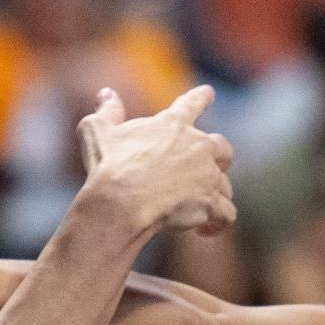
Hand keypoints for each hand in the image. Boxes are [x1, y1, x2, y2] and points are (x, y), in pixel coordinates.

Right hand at [75, 86, 234, 240]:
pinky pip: (226, 214)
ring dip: (214, 196)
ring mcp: (207, 175)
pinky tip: (205, 231)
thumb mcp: (98, 131)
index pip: (191, 103)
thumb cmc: (108, 167)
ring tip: (197, 210)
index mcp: (172, 124)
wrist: (121, 202)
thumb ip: (106, 111)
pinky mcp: (211, 202)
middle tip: (207, 171)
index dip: (200, 97)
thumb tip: (106, 94)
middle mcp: (197, 146)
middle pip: (222, 147)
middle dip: (218, 158)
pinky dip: (218, 223)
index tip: (209, 92)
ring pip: (224, 185)